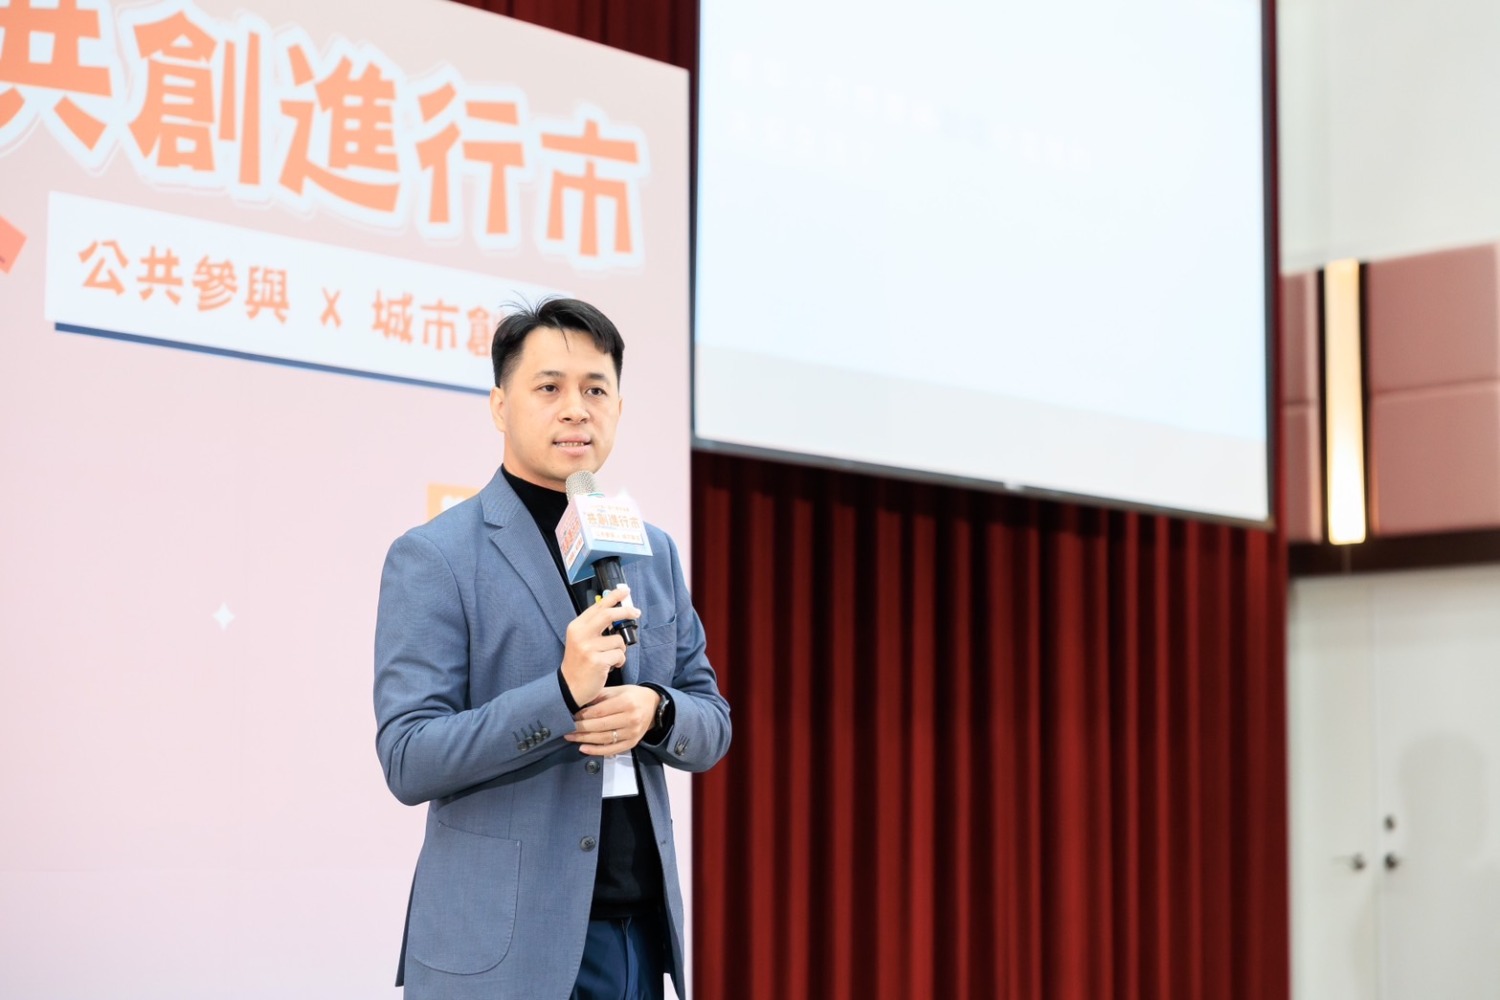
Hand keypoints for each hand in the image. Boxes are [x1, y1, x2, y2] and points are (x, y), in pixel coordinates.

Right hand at [560, 586, 641, 707]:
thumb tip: (616, 613)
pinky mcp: (597, 661)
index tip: (625, 590)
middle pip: (608, 615)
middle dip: (626, 612)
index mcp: (576, 627)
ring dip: (620, 650)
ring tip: (611, 658)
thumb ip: (595, 627)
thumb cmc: (579, 663)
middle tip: (637, 613)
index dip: (613, 597)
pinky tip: (610, 666)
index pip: (597, 607)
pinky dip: (619, 661)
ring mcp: (588, 648)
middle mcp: (581, 635)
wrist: (569, 687)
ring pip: (618, 640)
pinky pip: (619, 655)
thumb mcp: (581, 640)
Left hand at [565, 684, 660, 755]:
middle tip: (565, 728)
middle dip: (580, 728)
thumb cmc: (632, 696)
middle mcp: (631, 718)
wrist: (654, 706)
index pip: (600, 711)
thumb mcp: (617, 690)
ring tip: (570, 737)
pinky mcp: (632, 743)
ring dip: (584, 739)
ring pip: (604, 739)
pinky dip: (596, 751)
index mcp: (626, 702)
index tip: (570, 716)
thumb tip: (577, 703)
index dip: (583, 715)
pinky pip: (612, 749)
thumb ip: (599, 696)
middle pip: (600, 726)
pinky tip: (583, 748)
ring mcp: (632, 732)